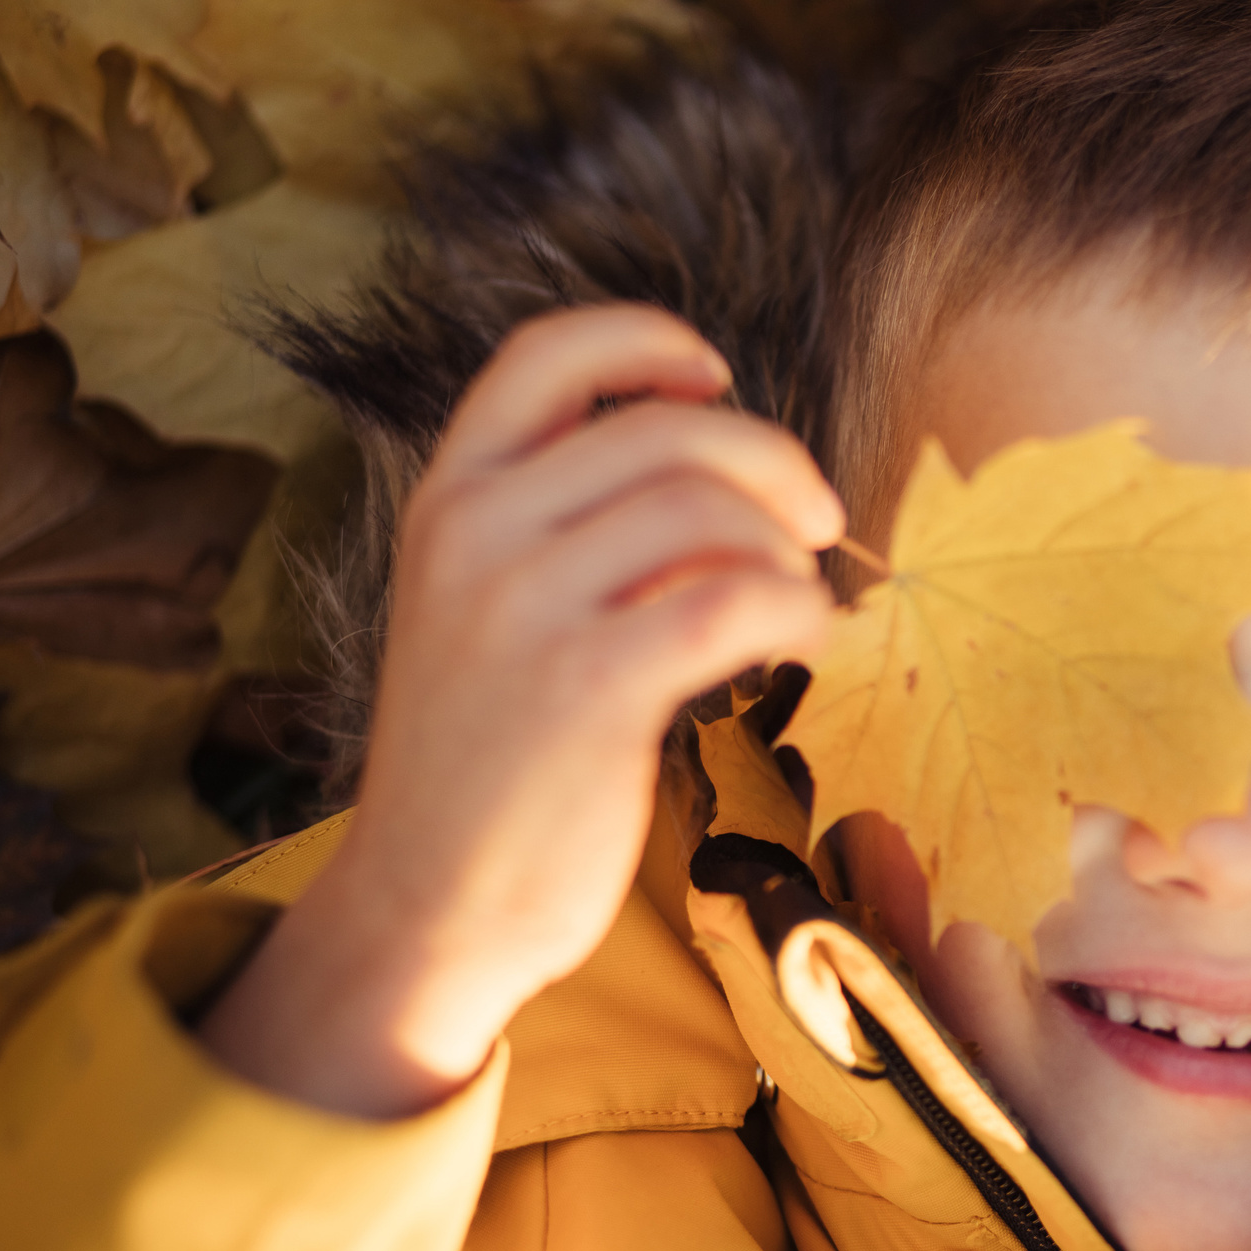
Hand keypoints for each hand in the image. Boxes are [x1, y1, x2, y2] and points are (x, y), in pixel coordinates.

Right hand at [202, 306, 843, 1116]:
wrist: (431, 907)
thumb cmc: (492, 765)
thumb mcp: (493, 615)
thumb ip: (573, 533)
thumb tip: (729, 475)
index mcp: (447, 500)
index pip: (544, 357)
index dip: (645, 343)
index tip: (714, 376)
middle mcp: (473, 533)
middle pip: (663, 432)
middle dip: (771, 462)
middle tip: (820, 520)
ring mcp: (522, 607)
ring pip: (706, 510)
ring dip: (787, 549)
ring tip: (800, 601)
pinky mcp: (586, 686)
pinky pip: (733, 600)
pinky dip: (799, 611)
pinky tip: (806, 643)